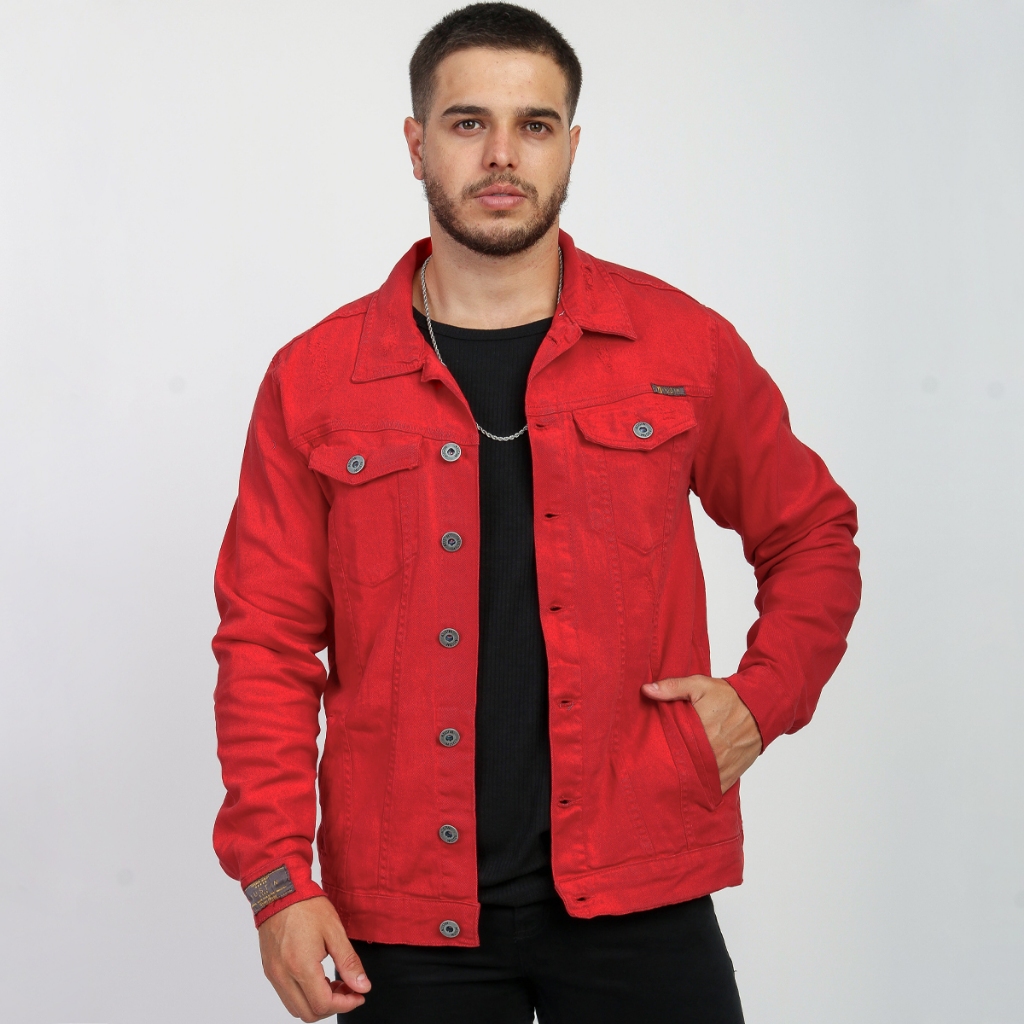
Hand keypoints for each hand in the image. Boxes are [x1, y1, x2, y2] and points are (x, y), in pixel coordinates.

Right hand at [258, 895, 370, 1019]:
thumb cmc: (307, 907)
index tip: (359, 994)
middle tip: (349, 989)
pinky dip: (304, 995)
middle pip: (308, 1013)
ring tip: (334, 983)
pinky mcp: (270, 970)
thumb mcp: (334, 931)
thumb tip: (363, 987)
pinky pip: (287, 996)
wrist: (280, 890)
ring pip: (296, 1008)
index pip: (323, 1004)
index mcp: (300, 966)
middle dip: (333, 1006)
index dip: (346, 1004)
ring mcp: (274, 974)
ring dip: (317, 1003)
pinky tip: (318, 977)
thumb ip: (349, 963)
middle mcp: (283, 976)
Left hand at [641, 675, 762, 792]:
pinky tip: (693, 786)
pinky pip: (714, 789)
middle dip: (671, 768)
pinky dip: (704, 788)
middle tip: (658, 769)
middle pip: (683, 767)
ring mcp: (722, 766)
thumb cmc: (728, 696)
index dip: (659, 752)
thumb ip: (672, 687)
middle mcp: (711, 752)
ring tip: (673, 778)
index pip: (672, 747)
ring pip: (697, 781)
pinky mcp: (731, 774)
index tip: (650, 754)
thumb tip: (646, 690)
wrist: (761, 707)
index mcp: (698, 730)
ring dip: (687, 780)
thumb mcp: (698, 685)